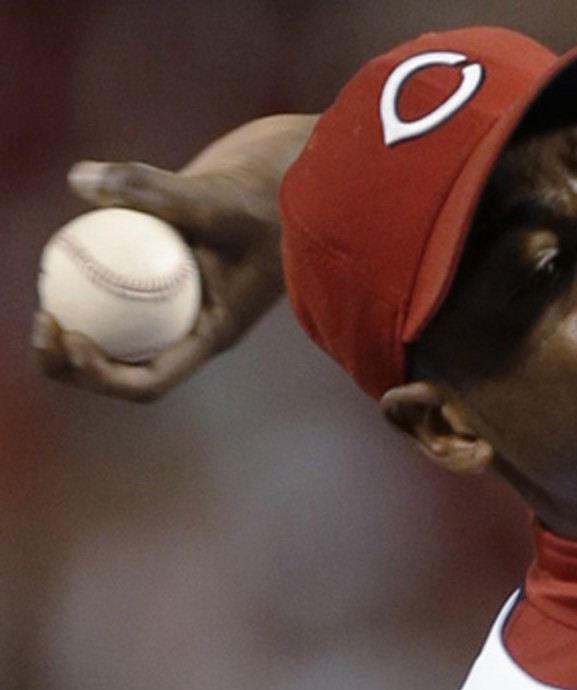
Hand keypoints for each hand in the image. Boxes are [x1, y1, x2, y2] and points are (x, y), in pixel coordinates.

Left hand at [33, 114, 315, 401]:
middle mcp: (190, 326)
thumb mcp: (215, 198)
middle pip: (122, 367)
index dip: (102, 374)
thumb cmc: (267, 197)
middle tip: (43, 320)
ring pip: (114, 333)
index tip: (72, 336)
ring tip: (43, 294)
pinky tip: (64, 249)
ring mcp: (176, 302)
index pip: (151, 380)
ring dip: (73, 326)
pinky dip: (88, 279)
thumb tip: (79, 180)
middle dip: (71, 361)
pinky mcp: (164, 271)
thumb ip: (151, 189)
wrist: (289, 179)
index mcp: (209, 333)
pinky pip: (115, 289)